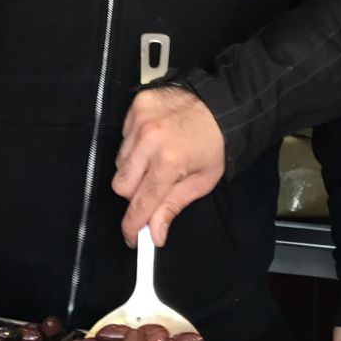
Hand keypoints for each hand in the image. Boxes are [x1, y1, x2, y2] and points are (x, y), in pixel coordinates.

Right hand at [111, 86, 225, 245]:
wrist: (221, 103)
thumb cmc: (214, 144)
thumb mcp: (202, 180)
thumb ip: (173, 206)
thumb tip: (154, 234)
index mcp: (169, 161)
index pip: (140, 203)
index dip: (132, 225)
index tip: (132, 237)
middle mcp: (150, 140)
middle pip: (120, 185)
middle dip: (135, 194)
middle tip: (153, 187)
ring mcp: (140, 120)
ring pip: (120, 162)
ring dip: (134, 168)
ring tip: (156, 159)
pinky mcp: (136, 106)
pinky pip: (123, 137)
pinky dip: (134, 145)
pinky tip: (153, 140)